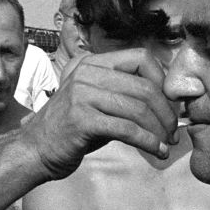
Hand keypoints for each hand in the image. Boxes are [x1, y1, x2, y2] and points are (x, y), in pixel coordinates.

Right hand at [20, 48, 178, 180]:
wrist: (36, 150)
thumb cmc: (74, 130)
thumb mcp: (99, 103)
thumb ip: (126, 95)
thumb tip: (167, 103)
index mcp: (93, 63)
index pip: (141, 58)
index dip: (163, 81)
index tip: (170, 105)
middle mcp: (86, 73)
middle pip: (144, 87)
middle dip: (166, 113)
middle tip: (173, 132)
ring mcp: (82, 94)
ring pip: (138, 109)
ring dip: (159, 130)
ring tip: (167, 144)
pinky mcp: (82, 118)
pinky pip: (127, 129)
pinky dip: (148, 142)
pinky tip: (157, 152)